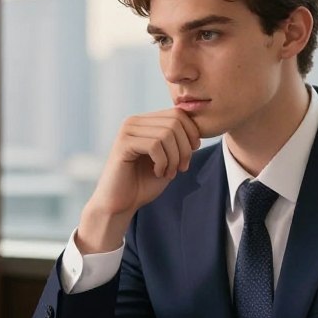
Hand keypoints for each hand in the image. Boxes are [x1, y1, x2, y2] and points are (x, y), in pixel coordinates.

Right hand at [77, 110, 200, 252]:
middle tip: (181, 168)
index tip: (190, 155)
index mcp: (145, 121)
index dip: (192, 133)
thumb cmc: (143, 183)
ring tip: (169, 173)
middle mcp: (134, 121)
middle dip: (184, 148)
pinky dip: (163, 162)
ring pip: (166, 134)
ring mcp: (127, 131)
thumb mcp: (168, 159)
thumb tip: (198, 128)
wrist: (119, 204)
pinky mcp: (123, 144)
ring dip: (174, 158)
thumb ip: (179, 142)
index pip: (178, 113)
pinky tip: (157, 173)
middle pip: (175, 122)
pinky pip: (155, 145)